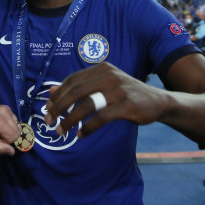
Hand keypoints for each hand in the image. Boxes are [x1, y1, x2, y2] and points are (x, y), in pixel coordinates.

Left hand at [0, 104, 20, 155]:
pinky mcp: (6, 108)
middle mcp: (5, 113)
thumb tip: (12, 152)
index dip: (6, 142)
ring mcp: (6, 109)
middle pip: (17, 131)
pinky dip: (9, 125)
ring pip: (17, 126)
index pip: (14, 137)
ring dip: (9, 131)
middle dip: (9, 137)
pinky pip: (14, 120)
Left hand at [45, 62, 168, 137]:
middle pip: (76, 91)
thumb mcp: (103, 85)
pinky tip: (81, 135)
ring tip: (61, 131)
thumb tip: (52, 91)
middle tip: (48, 120)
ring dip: (70, 120)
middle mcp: (109, 76)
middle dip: (59, 107)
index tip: (47, 108)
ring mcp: (119, 90)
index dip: (57, 95)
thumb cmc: (125, 94)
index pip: (72, 80)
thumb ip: (80, 87)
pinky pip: (101, 118)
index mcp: (102, 69)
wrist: (158, 101)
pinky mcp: (127, 106)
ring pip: (86, 105)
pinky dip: (88, 128)